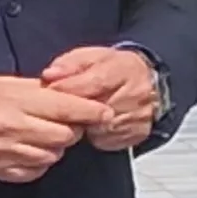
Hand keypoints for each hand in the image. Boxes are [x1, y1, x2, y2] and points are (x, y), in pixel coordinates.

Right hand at [0, 75, 106, 182]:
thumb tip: (69, 94)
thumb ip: (38, 90)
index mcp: (17, 101)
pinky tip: (28, 150)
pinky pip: (34, 172)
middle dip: (72, 130)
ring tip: (41, 135)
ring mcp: (6, 153)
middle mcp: (14, 128)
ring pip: (52, 156)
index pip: (68, 109)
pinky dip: (38, 162)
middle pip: (66, 137)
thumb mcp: (3, 82)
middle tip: (65, 122)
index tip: (104, 112)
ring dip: (54, 147)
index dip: (92, 112)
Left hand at [39, 46, 164, 152]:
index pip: (95, 82)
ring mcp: (139, 116)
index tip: (51, 89)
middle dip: (75, 109)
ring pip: (100, 127)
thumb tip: (49, 76)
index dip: (69, 87)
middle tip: (61, 107)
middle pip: (97, 108)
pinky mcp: (138, 134)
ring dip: (85, 123)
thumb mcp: (91, 57)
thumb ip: (69, 64)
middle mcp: (136, 93)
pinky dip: (96, 134)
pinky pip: (107, 140)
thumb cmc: (112, 69)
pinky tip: (94, 124)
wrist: (147, 83)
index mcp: (124, 69)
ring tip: (81, 114)